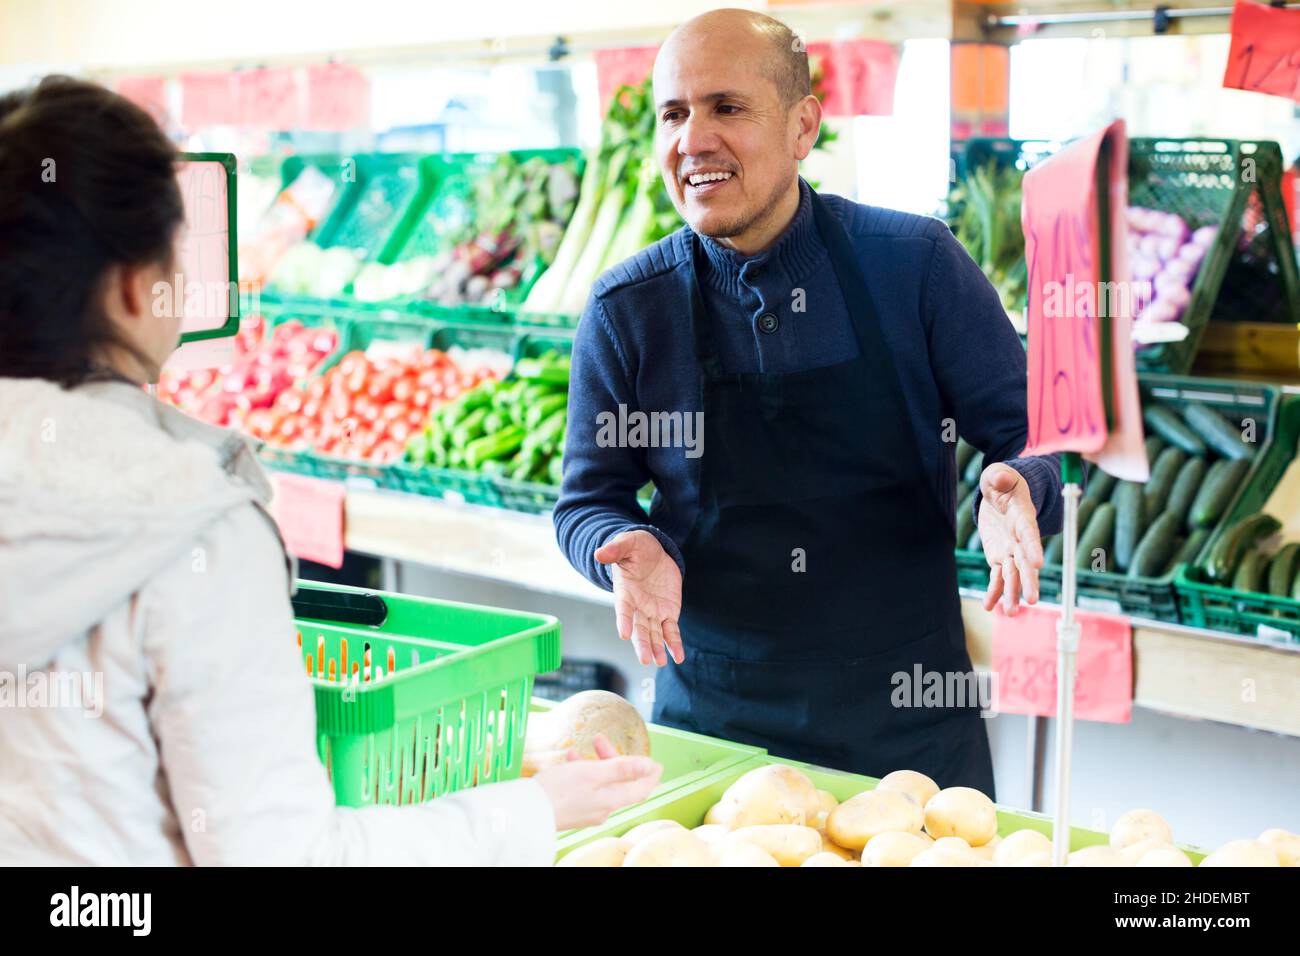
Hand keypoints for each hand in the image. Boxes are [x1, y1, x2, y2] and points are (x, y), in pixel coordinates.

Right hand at [533, 734, 662, 829]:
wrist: (527, 812)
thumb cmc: (558, 791)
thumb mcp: (593, 772)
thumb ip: (622, 768)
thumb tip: (650, 765)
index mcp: (611, 799)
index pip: (641, 789)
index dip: (649, 775)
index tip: (656, 764)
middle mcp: (603, 808)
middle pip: (618, 783)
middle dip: (613, 759)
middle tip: (599, 740)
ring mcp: (587, 811)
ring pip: (599, 783)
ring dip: (595, 763)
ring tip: (579, 748)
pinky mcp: (573, 810)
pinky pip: (585, 789)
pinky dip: (582, 772)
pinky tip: (568, 761)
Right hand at [594, 529, 683, 665]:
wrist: (655, 552)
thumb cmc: (636, 548)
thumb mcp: (628, 543)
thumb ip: (615, 550)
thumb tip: (598, 553)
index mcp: (625, 593)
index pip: (623, 610)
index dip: (623, 621)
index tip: (623, 634)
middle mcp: (638, 607)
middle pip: (639, 629)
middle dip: (642, 644)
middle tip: (644, 659)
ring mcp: (653, 612)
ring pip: (655, 634)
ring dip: (657, 649)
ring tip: (660, 662)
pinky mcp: (668, 613)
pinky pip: (671, 631)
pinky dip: (674, 644)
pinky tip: (678, 657)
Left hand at [977, 462, 1043, 615]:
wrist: (1000, 495)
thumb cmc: (1001, 482)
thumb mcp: (997, 475)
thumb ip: (1000, 477)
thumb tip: (1001, 477)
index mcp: (1023, 517)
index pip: (1029, 534)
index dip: (1033, 548)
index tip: (1038, 564)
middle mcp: (1020, 538)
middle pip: (1025, 561)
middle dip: (1028, 580)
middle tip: (1032, 600)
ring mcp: (1010, 549)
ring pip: (1012, 574)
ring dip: (1012, 593)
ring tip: (1011, 613)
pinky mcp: (999, 556)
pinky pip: (997, 576)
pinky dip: (994, 591)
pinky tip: (990, 607)